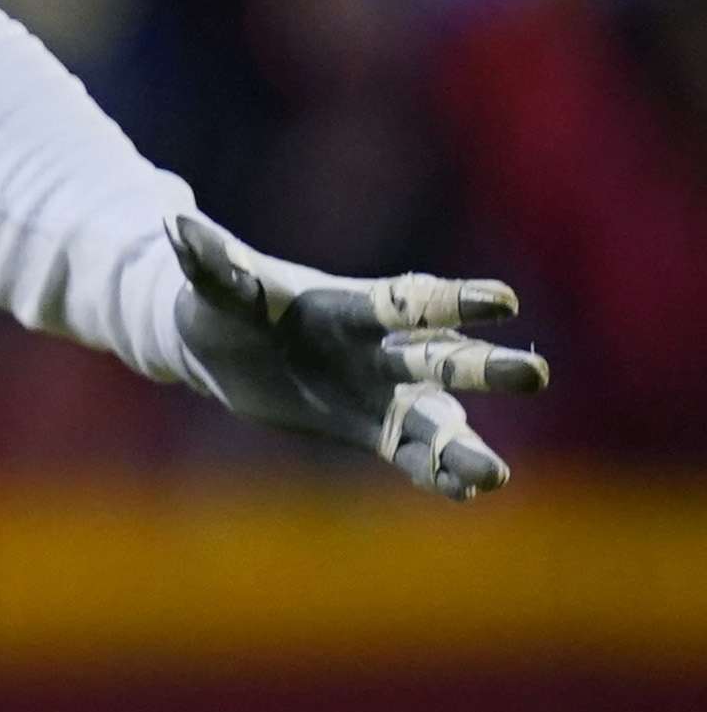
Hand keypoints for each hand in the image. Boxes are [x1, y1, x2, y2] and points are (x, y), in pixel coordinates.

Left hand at [169, 216, 546, 499]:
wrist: (219, 348)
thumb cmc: (222, 306)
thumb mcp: (216, 287)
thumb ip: (210, 261)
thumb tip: (176, 220)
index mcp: (352, 306)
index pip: (410, 302)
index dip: (452, 302)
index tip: (503, 300)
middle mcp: (379, 350)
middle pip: (439, 360)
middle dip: (483, 368)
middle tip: (534, 374)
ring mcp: (379, 392)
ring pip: (434, 418)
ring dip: (463, 444)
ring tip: (495, 474)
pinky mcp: (367, 429)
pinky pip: (409, 454)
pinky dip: (435, 472)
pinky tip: (468, 491)